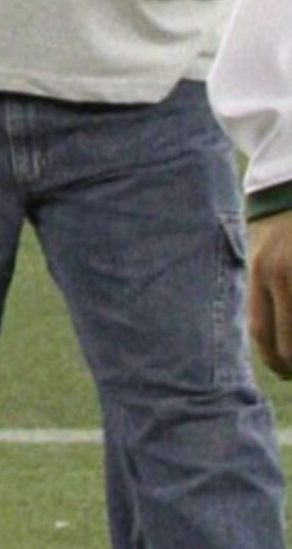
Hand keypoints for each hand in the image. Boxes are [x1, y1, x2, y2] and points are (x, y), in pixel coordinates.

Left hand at [250, 214, 291, 380]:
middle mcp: (282, 273)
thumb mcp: (261, 248)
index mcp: (259, 270)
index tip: (283, 371)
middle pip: (290, 341)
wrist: (289, 177)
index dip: (273, 359)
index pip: (261, 331)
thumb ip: (264, 283)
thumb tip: (270, 333)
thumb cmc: (277, 218)